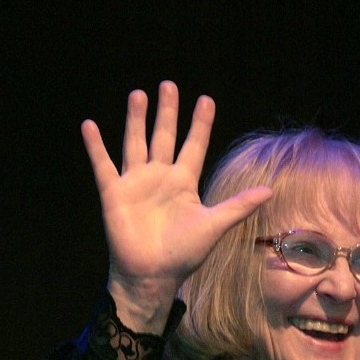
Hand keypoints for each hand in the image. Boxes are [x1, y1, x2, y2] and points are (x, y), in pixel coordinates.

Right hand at [82, 81, 272, 330]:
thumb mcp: (214, 225)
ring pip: (136, 143)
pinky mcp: (114, 193)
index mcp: (184, 183)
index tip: (206, 99)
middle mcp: (160, 177)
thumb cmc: (184, 254)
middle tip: (168, 84)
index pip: (194, 145)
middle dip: (167, 112)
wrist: (153, 275)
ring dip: (136, 119)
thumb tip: (270, 191)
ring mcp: (136, 183)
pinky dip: (96, 146)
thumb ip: (239, 205)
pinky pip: (103, 165)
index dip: (200, 124)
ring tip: (138, 94)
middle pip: (164, 136)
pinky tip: (89, 125)